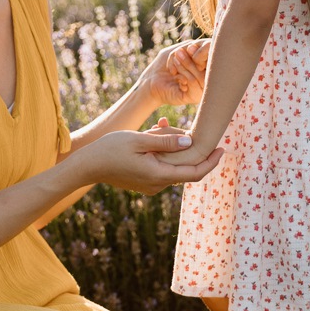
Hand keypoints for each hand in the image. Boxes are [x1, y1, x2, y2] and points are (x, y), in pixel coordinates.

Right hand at [80, 127, 222, 195]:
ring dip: (171, 145)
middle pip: (184, 166)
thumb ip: (165, 141)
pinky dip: (161, 150)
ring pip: (171, 163)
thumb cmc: (110, 149)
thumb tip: (190, 142)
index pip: (195, 173)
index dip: (211, 162)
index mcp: (158, 175)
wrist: (87, 166)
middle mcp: (157, 184)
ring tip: (159, 125)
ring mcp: (150, 184)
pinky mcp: (144, 181)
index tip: (222, 149)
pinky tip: (153, 133)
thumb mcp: (138, 140)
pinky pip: (161, 165)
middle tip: (183, 127)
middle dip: (187, 146)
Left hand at [144, 39, 210, 107]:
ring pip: (202, 75)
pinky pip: (193, 81)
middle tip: (177, 54)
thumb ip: (192, 46)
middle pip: (212, 65)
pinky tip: (175, 77)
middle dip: (191, 57)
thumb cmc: (164, 65)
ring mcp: (203, 89)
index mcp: (206, 66)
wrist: (151, 81)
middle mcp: (209, 78)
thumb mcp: (178, 50)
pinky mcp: (195, 97)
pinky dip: (182, 75)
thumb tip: (203, 46)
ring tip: (174, 65)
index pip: (214, 55)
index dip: (203, 49)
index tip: (188, 48)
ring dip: (185, 65)